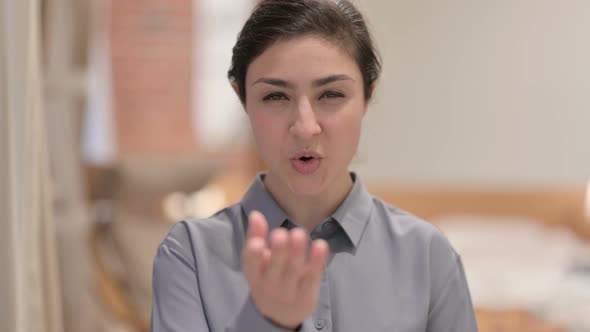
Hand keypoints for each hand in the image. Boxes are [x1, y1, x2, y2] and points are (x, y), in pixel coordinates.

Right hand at [241, 211, 328, 329]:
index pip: (251, 265)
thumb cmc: (267, 278)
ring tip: (299, 232)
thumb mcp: (256, 262)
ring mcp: (289, 291)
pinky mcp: (307, 294)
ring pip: (294, 270)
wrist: (279, 315)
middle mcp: (270, 284)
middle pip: (275, 267)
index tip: (257, 243)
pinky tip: (321, 244)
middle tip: (282, 233)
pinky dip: (317, 261)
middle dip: (279, 250)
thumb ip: (255, 236)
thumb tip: (256, 214)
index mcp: (254, 274)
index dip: (253, 255)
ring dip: (297, 252)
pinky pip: (313, 277)